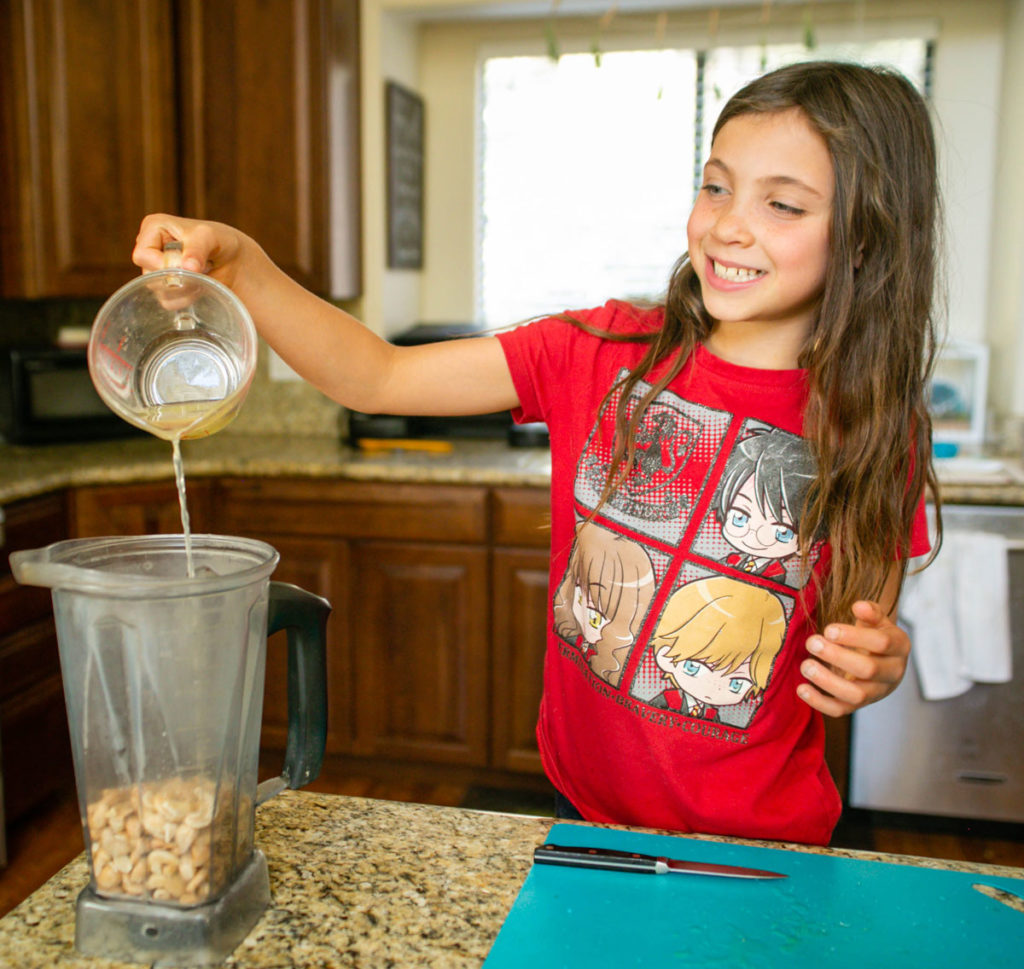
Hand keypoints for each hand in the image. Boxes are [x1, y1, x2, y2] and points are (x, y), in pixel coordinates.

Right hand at [131, 214, 254, 290]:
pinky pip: (168, 303)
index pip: (142, 255)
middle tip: (200, 273)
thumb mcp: (209, 237)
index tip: (189, 266)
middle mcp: (150, 249)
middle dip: (177, 279)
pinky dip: (187, 299)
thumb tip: (187, 268)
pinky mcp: (166, 287)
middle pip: (149, 276)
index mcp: (153, 228)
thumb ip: (197, 249)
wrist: (234, 258)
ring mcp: (156, 270)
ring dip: (185, 290)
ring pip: (159, 291)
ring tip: (203, 277)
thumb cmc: (219, 239)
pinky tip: (200, 287)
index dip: (162, 265)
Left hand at [797, 599, 909, 716]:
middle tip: (812, 643)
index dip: (854, 636)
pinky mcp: (858, 706)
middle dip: (836, 656)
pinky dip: (819, 703)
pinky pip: (840, 710)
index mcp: (899, 647)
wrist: (878, 659)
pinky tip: (801, 688)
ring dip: (827, 681)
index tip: (828, 629)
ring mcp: (877, 693)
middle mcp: (893, 673)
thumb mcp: (875, 620)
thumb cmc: (872, 634)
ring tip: (805, 665)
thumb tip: (859, 606)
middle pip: (868, 670)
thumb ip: (870, 612)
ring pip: (856, 695)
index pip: (881, 643)